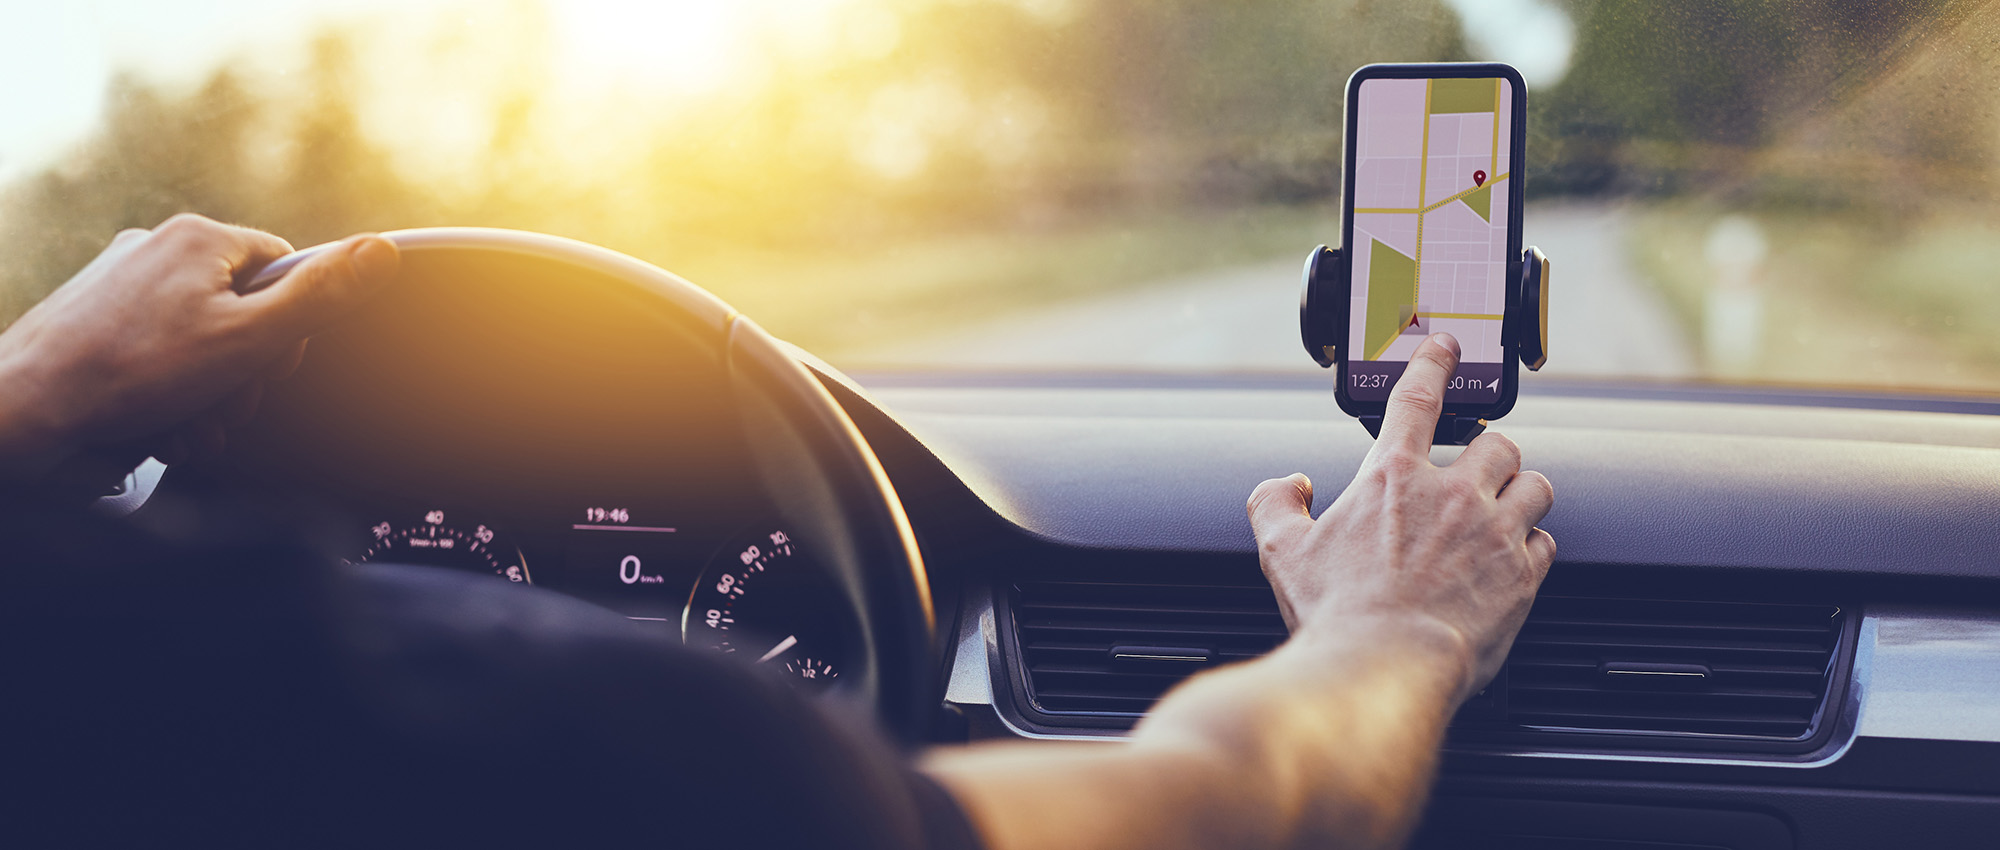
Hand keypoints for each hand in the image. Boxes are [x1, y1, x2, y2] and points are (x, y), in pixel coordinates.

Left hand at [0, 214, 398, 496]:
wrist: (25, 415)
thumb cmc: (131, 376)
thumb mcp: (250, 340)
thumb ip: (319, 296)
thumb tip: (381, 248)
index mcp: (199, 239)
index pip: (286, 269)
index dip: (290, 327)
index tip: (267, 363)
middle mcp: (157, 250)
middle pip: (247, 311)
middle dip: (245, 373)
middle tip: (222, 404)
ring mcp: (121, 285)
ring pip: (205, 342)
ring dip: (209, 396)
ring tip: (184, 424)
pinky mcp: (96, 323)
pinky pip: (161, 356)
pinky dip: (168, 396)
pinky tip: (155, 425)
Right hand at [1246, 333, 1554, 703]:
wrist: (1384, 666)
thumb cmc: (1336, 613)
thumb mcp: (1281, 551)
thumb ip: (1276, 503)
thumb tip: (1290, 485)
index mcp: (1392, 477)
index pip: (1418, 398)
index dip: (1434, 363)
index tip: (1446, 346)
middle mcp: (1451, 494)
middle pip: (1498, 444)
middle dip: (1491, 454)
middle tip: (1476, 474)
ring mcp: (1493, 532)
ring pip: (1536, 485)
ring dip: (1522, 493)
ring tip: (1506, 510)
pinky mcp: (1522, 574)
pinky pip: (1545, 542)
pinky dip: (1532, 546)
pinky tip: (1513, 560)